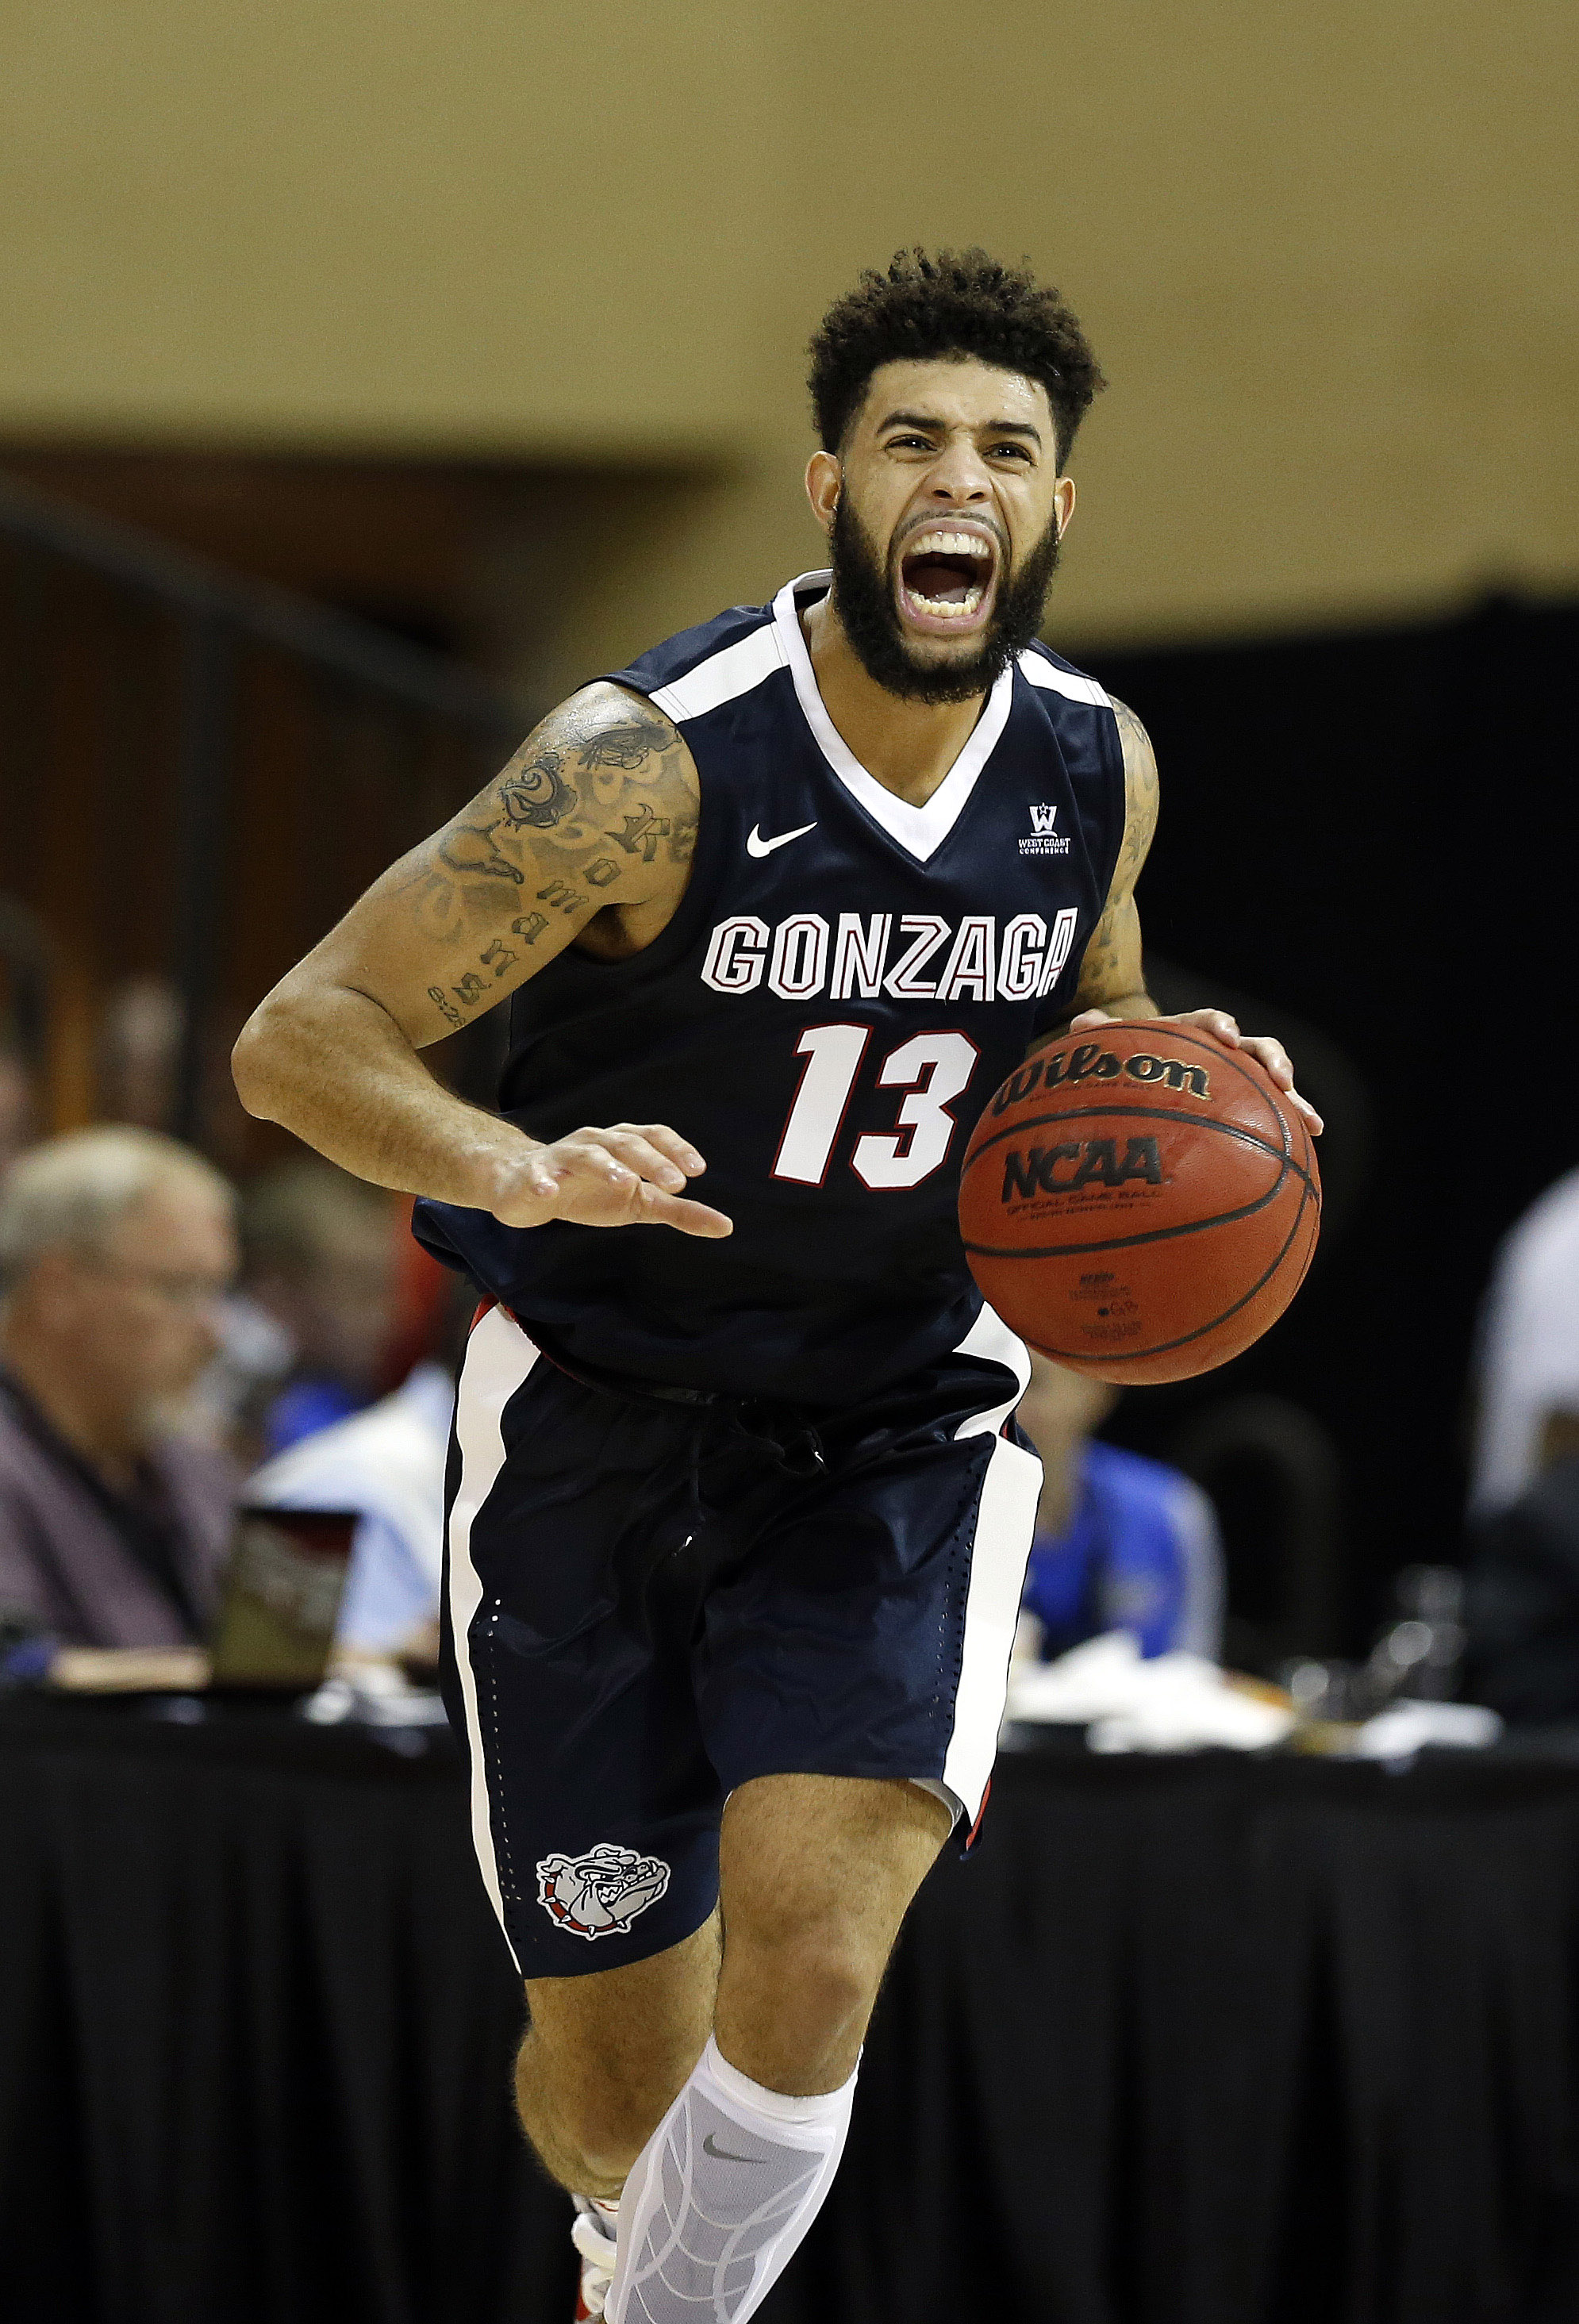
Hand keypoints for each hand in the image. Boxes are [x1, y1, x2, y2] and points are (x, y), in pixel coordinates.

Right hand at [490, 1123, 732, 1236]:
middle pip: (626, 1143)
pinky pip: (539, 1175)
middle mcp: (596, 1142)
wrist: (527, 1189)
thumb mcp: (639, 1203)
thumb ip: (679, 1211)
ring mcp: (563, 1156)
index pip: (653, 1136)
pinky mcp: (533, 1175)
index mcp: (623, 1144)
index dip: (675, 1149)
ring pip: (587, 1155)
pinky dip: (544, 1181)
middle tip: (675, 1184)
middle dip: (651, 1162)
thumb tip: (726, 1227)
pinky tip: (550, 1193)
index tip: (697, 1170)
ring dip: (607, 1166)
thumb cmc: (591, 1192)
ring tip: (626, 1182)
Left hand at [1069, 1007, 1323, 1134]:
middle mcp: (1222, 1054)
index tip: (1225, 1036)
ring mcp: (1238, 1081)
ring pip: (1273, 1084)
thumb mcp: (1107, 1054)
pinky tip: (1309, 1150)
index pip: (1208, 1022)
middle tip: (1281, 1079)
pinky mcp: (1245, 1107)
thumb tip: (1083, 1023)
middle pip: (1254, 1048)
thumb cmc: (1123, 1066)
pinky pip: (1271, 1117)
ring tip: (1313, 1124)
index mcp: (1190, 1033)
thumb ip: (1097, 1038)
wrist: (1140, 1080)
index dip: (1219, 1025)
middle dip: (1272, 1061)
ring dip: (1295, 1099)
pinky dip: (1290, 1129)